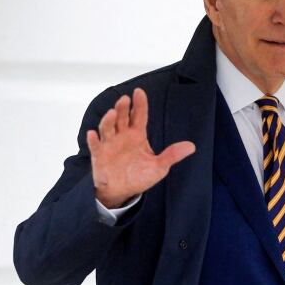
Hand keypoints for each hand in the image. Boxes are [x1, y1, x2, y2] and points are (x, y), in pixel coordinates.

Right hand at [87, 88, 195, 208]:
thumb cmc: (139, 176)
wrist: (122, 192)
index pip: (139, 115)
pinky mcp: (99, 156)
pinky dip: (93, 140)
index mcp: (137, 135)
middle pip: (121, 118)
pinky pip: (95, 146)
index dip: (139, 104)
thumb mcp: (159, 167)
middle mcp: (122, 136)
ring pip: (107, 128)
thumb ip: (172, 155)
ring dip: (108, 120)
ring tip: (111, 113)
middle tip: (124, 99)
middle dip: (122, 108)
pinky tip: (92, 134)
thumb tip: (191, 146)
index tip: (139, 92)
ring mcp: (110, 144)